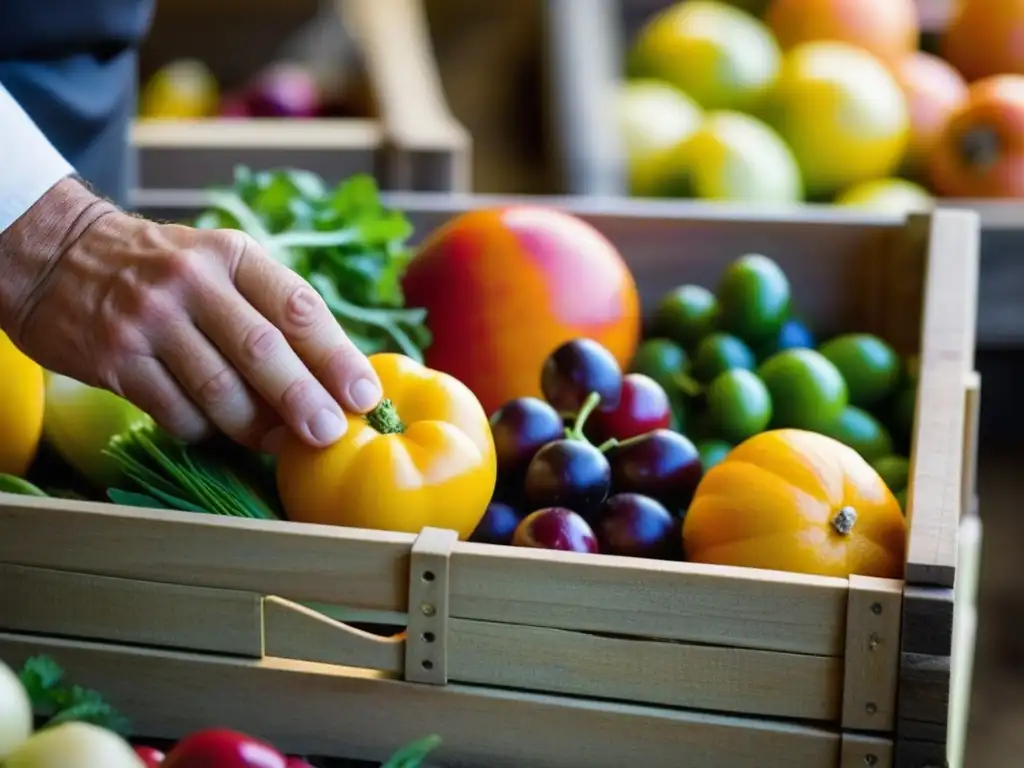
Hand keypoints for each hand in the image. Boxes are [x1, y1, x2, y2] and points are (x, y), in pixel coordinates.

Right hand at [0, 178, 382, 451]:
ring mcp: (150, 320)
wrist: (60, 257)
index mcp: (234, 255)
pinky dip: (205, 431)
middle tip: (331, 433)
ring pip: (219, 390)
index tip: (364, 395)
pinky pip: (176, 412)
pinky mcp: (116, 359)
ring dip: (256, 427)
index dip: (337, 356)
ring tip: (279, 443)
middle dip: (304, 399)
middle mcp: (192, 281)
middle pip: (262, 350)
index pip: (298, 307)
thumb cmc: (166, 272)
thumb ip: (272, 310)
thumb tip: (335, 376)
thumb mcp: (222, 265)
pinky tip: (218, 432)